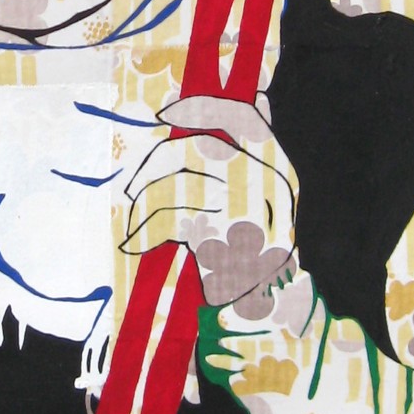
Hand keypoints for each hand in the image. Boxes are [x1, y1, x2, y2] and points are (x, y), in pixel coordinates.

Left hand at [123, 96, 296, 311]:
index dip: (203, 109)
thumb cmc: (253, 254)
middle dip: (155, 166)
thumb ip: (257, 154)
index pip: (244, 120)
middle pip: (198, 151)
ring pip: (178, 186)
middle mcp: (268, 186)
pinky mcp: (222, 240)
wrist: (263, 315)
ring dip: (145, 206)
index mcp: (279, 172)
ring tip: (134, 225)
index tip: (166, 112)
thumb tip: (259, 99)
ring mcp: (247, 211)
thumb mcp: (263, 202)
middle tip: (134, 190)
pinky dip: (146, 232)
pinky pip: (171, 220)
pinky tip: (135, 243)